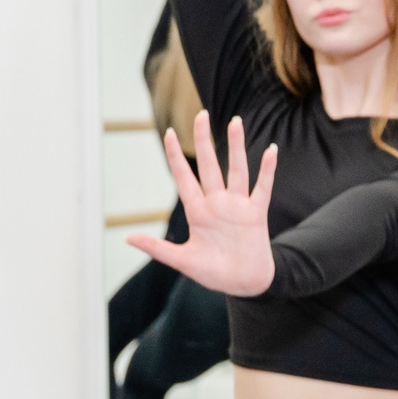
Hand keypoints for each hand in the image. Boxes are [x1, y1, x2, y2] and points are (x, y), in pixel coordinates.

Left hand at [126, 112, 280, 297]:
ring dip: (236, 147)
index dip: (176, 156)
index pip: (184, 177)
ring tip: (235, 122)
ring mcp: (238, 206)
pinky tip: (270, 150)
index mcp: (197, 212)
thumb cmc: (213, 273)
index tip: (169, 134)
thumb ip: (157, 249)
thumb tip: (128, 238)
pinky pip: (262, 187)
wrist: (244, 284)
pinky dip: (267, 169)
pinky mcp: (256, 213)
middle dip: (204, 140)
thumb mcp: (183, 261)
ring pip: (236, 170)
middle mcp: (217, 203)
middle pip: (209, 165)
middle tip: (201, 115)